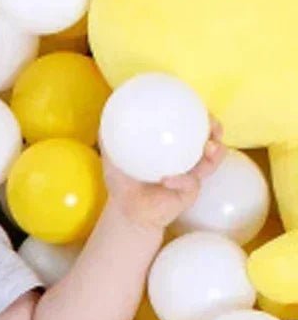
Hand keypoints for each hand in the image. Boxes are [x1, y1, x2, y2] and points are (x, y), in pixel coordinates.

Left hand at [103, 119, 226, 231]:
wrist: (127, 211)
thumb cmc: (123, 184)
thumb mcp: (114, 161)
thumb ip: (110, 142)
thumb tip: (103, 121)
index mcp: (173, 147)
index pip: (194, 126)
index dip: (202, 116)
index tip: (201, 108)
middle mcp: (187, 159)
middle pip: (211, 139)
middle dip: (216, 130)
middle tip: (212, 127)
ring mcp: (191, 175)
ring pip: (212, 161)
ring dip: (214, 153)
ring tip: (208, 148)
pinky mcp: (189, 193)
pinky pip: (191, 184)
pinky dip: (182, 180)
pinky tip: (168, 180)